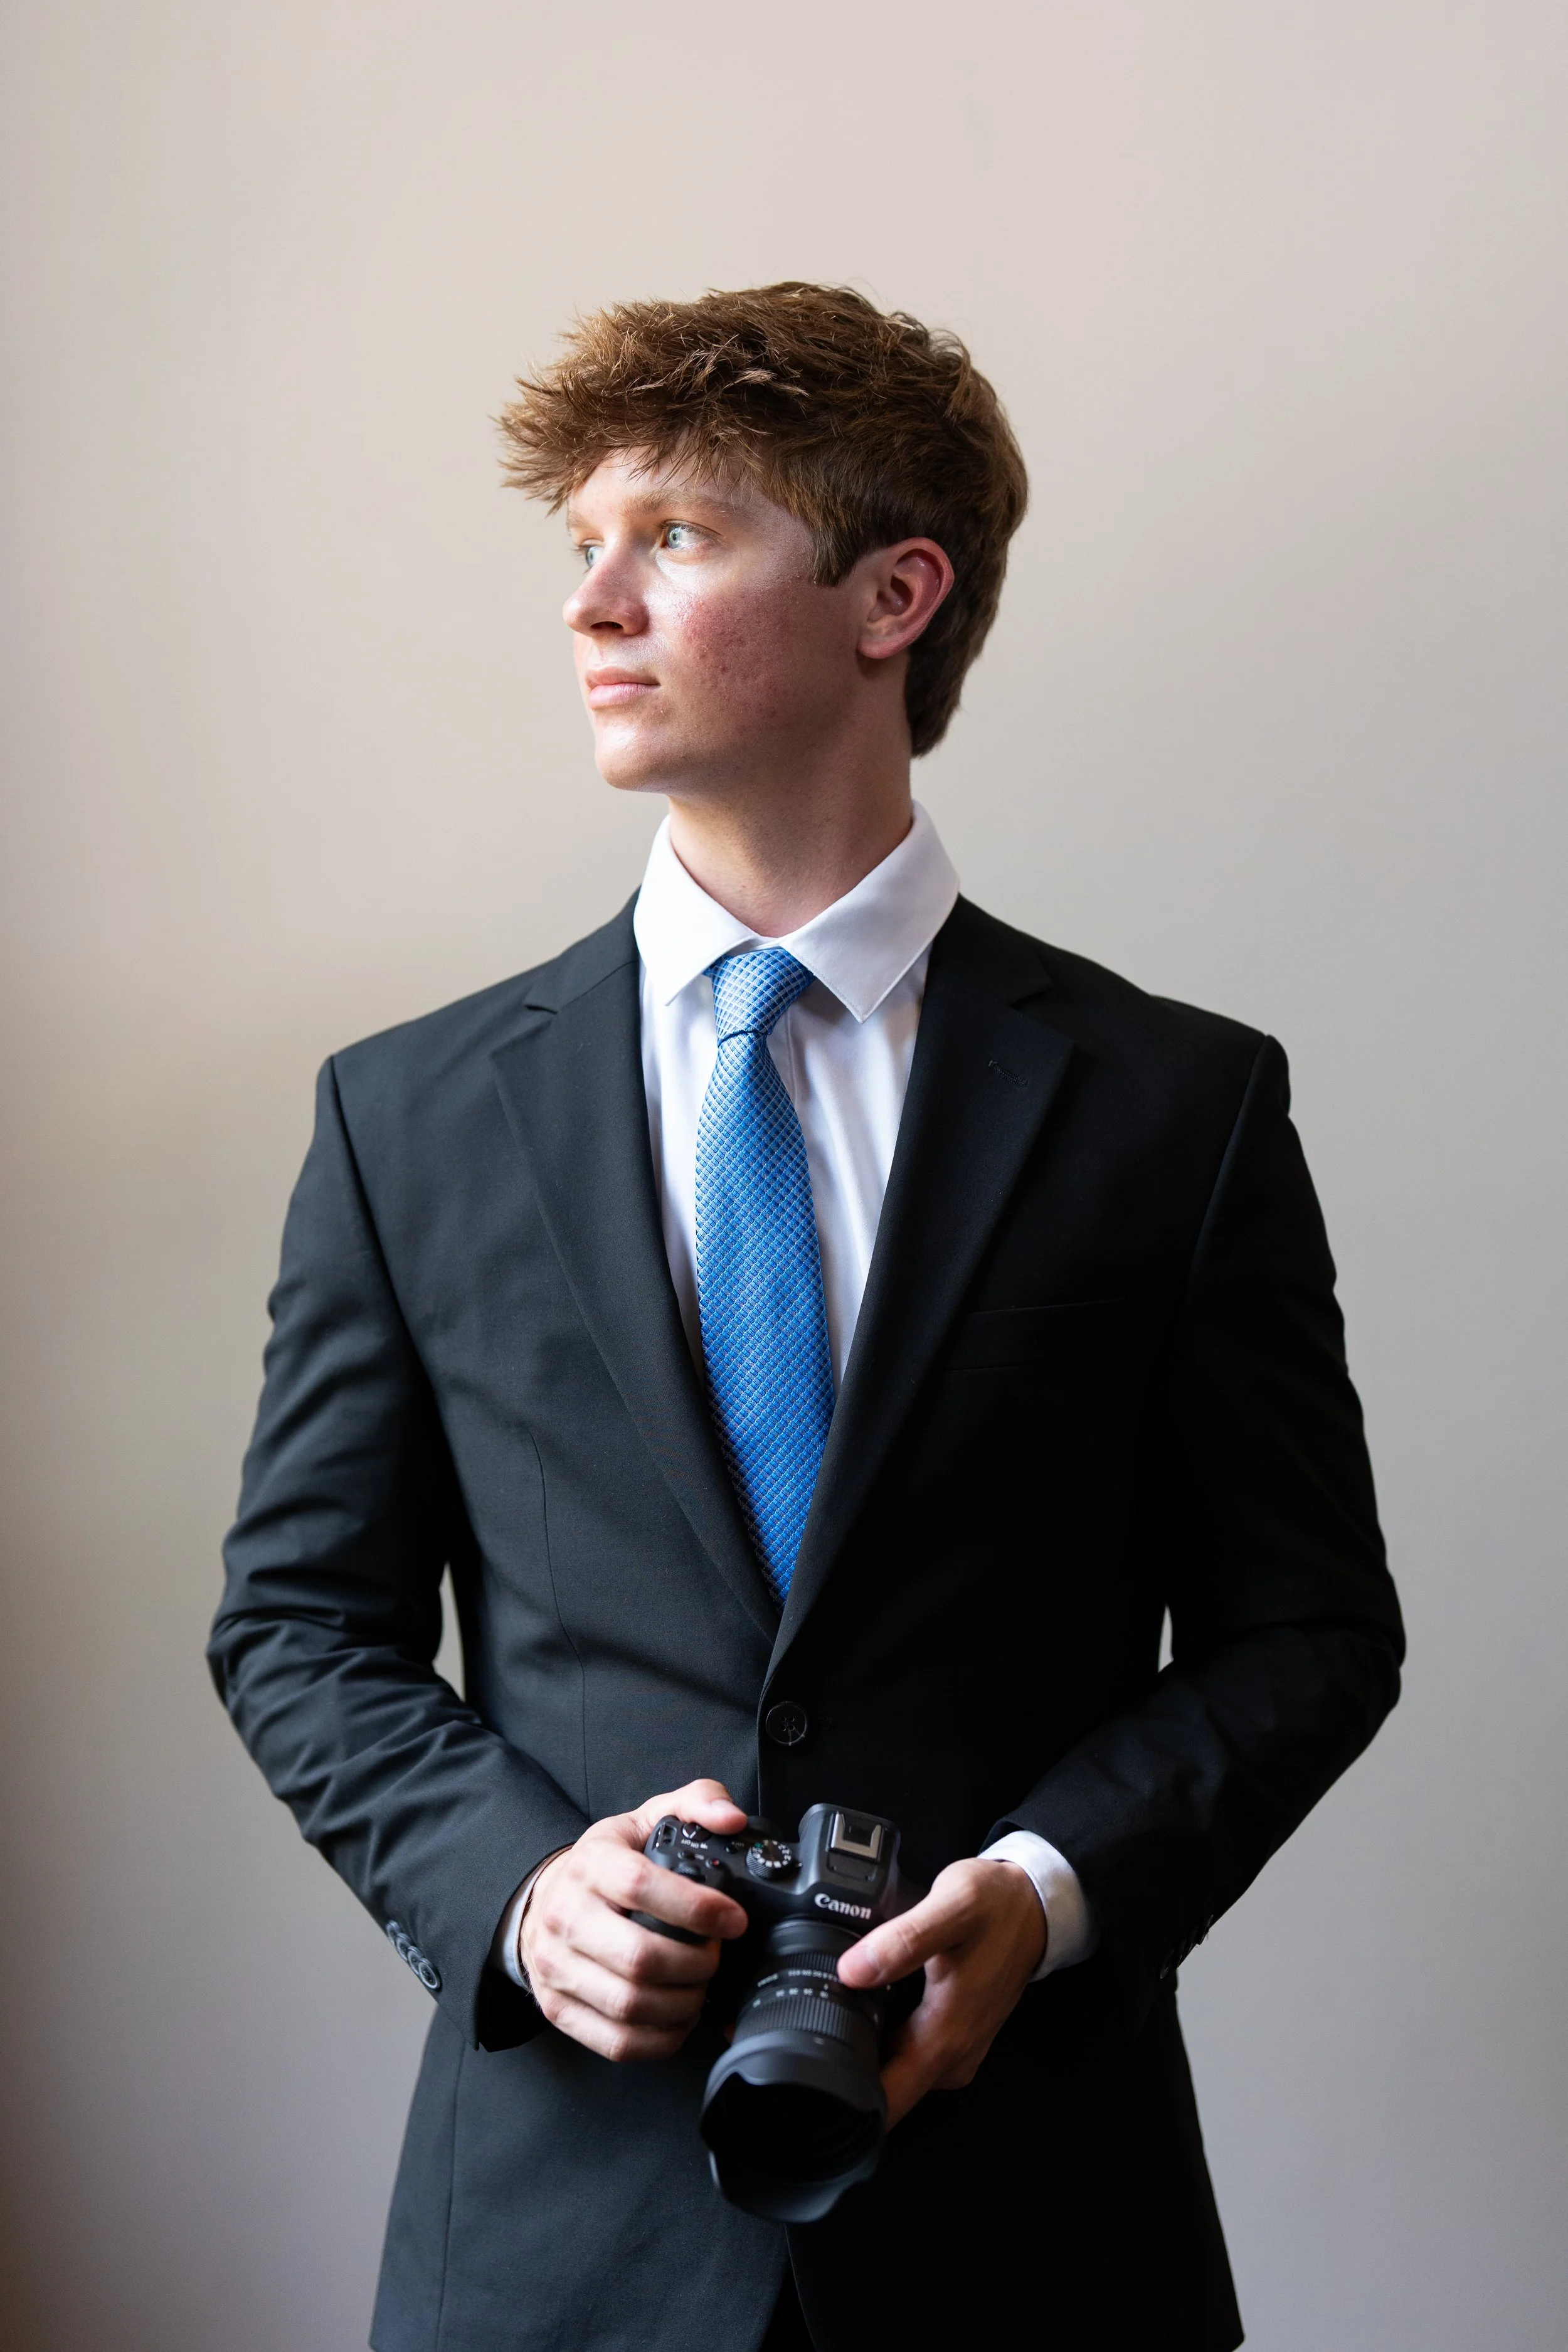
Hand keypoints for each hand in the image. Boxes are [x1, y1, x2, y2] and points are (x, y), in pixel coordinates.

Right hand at [520, 1779, 749, 2061]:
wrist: (545, 1901)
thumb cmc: (607, 1864)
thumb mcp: (647, 1819)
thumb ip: (696, 1802)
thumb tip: (731, 1818)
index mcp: (591, 1864)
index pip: (640, 1887)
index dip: (697, 1908)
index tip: (734, 1919)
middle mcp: (565, 1916)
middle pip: (639, 1958)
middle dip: (696, 1965)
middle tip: (715, 1955)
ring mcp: (557, 1968)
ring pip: (630, 2005)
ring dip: (683, 2003)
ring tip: (701, 1985)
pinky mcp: (559, 2009)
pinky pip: (617, 2041)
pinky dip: (661, 2039)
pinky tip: (679, 2016)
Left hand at [836, 1858, 1046, 2126]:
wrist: (1035, 1905)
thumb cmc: (997, 1906)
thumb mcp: (953, 1908)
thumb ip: (905, 1941)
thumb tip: (852, 1971)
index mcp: (945, 2037)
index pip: (888, 2102)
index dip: (843, 2101)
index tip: (809, 2081)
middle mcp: (952, 2056)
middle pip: (884, 2093)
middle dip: (844, 2076)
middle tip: (811, 2034)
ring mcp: (956, 2050)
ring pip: (896, 2075)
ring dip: (865, 2057)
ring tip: (835, 2016)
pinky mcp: (956, 2037)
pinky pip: (910, 2056)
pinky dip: (885, 2040)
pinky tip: (870, 2008)